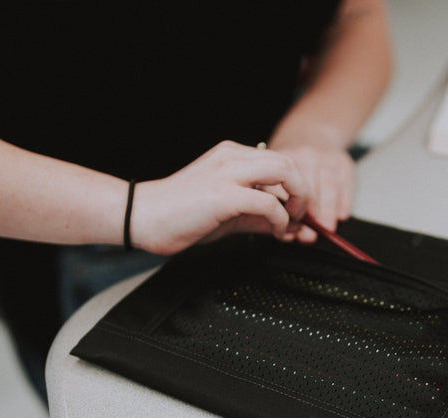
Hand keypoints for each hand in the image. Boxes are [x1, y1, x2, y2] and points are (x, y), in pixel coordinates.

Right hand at [129, 141, 308, 254]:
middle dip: (304, 191)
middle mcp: (232, 157)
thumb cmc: (181, 216)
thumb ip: (258, 215)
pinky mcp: (223, 195)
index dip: (298, 188)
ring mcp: (227, 173)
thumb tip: (286, 226)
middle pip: (289, 162)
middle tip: (301, 217)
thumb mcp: (230, 214)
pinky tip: (275, 232)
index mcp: (232, 156)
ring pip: (285, 171)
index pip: (281, 162)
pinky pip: (268, 201)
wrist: (143, 217)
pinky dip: (279, 219)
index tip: (299, 214)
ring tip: (291, 223)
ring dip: (298, 200)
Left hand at [267, 144, 354, 241]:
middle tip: (308, 235)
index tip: (288, 227)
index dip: (287, 208)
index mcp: (282, 157)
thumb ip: (275, 200)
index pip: (284, 185)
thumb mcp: (273, 172)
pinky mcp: (343, 160)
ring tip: (326, 229)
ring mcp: (326, 155)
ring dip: (328, 210)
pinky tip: (341, 215)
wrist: (309, 132)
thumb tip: (286, 232)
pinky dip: (345, 200)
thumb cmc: (288, 162)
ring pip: (328, 185)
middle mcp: (304, 153)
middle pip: (308, 185)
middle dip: (309, 214)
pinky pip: (346, 182)